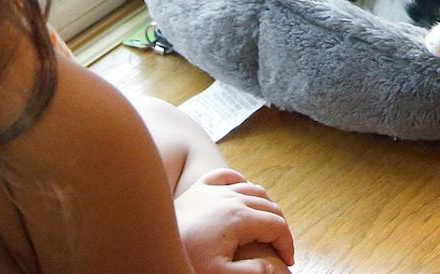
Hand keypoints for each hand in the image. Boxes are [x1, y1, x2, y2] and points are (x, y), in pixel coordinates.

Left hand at [174, 167, 295, 272]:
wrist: (151, 242)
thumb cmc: (187, 258)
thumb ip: (249, 272)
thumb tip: (270, 267)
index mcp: (240, 219)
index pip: (277, 226)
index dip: (287, 243)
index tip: (288, 260)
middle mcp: (232, 198)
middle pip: (270, 206)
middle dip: (279, 227)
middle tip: (279, 246)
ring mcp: (216, 190)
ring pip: (254, 189)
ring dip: (266, 205)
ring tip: (266, 225)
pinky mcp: (200, 187)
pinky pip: (228, 175)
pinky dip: (241, 182)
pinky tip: (244, 192)